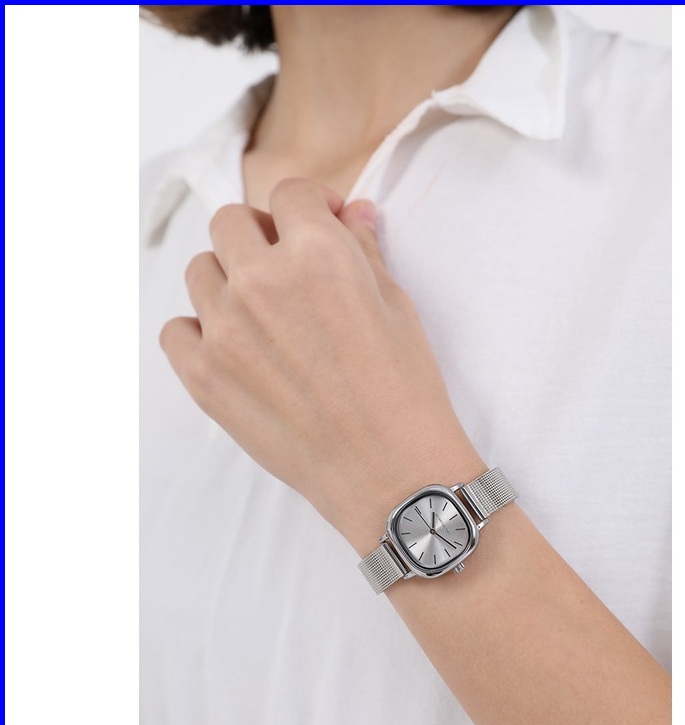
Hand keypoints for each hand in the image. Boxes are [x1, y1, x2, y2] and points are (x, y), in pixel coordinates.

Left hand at [160, 179, 483, 551]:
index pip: (290, 193)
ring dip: (228, 279)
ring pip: (201, 271)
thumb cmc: (405, 389)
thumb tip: (352, 212)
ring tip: (261, 313)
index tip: (320, 222)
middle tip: (285, 265)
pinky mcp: (203, 376)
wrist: (389, 469)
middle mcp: (261, 281)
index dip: (310, 204)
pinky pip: (177, 329)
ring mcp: (224, 330)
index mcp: (317, 253)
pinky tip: (234, 348)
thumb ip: (364, 249)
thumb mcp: (397, 306)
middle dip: (262, 234)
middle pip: (232, 223)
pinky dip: (200, 330)